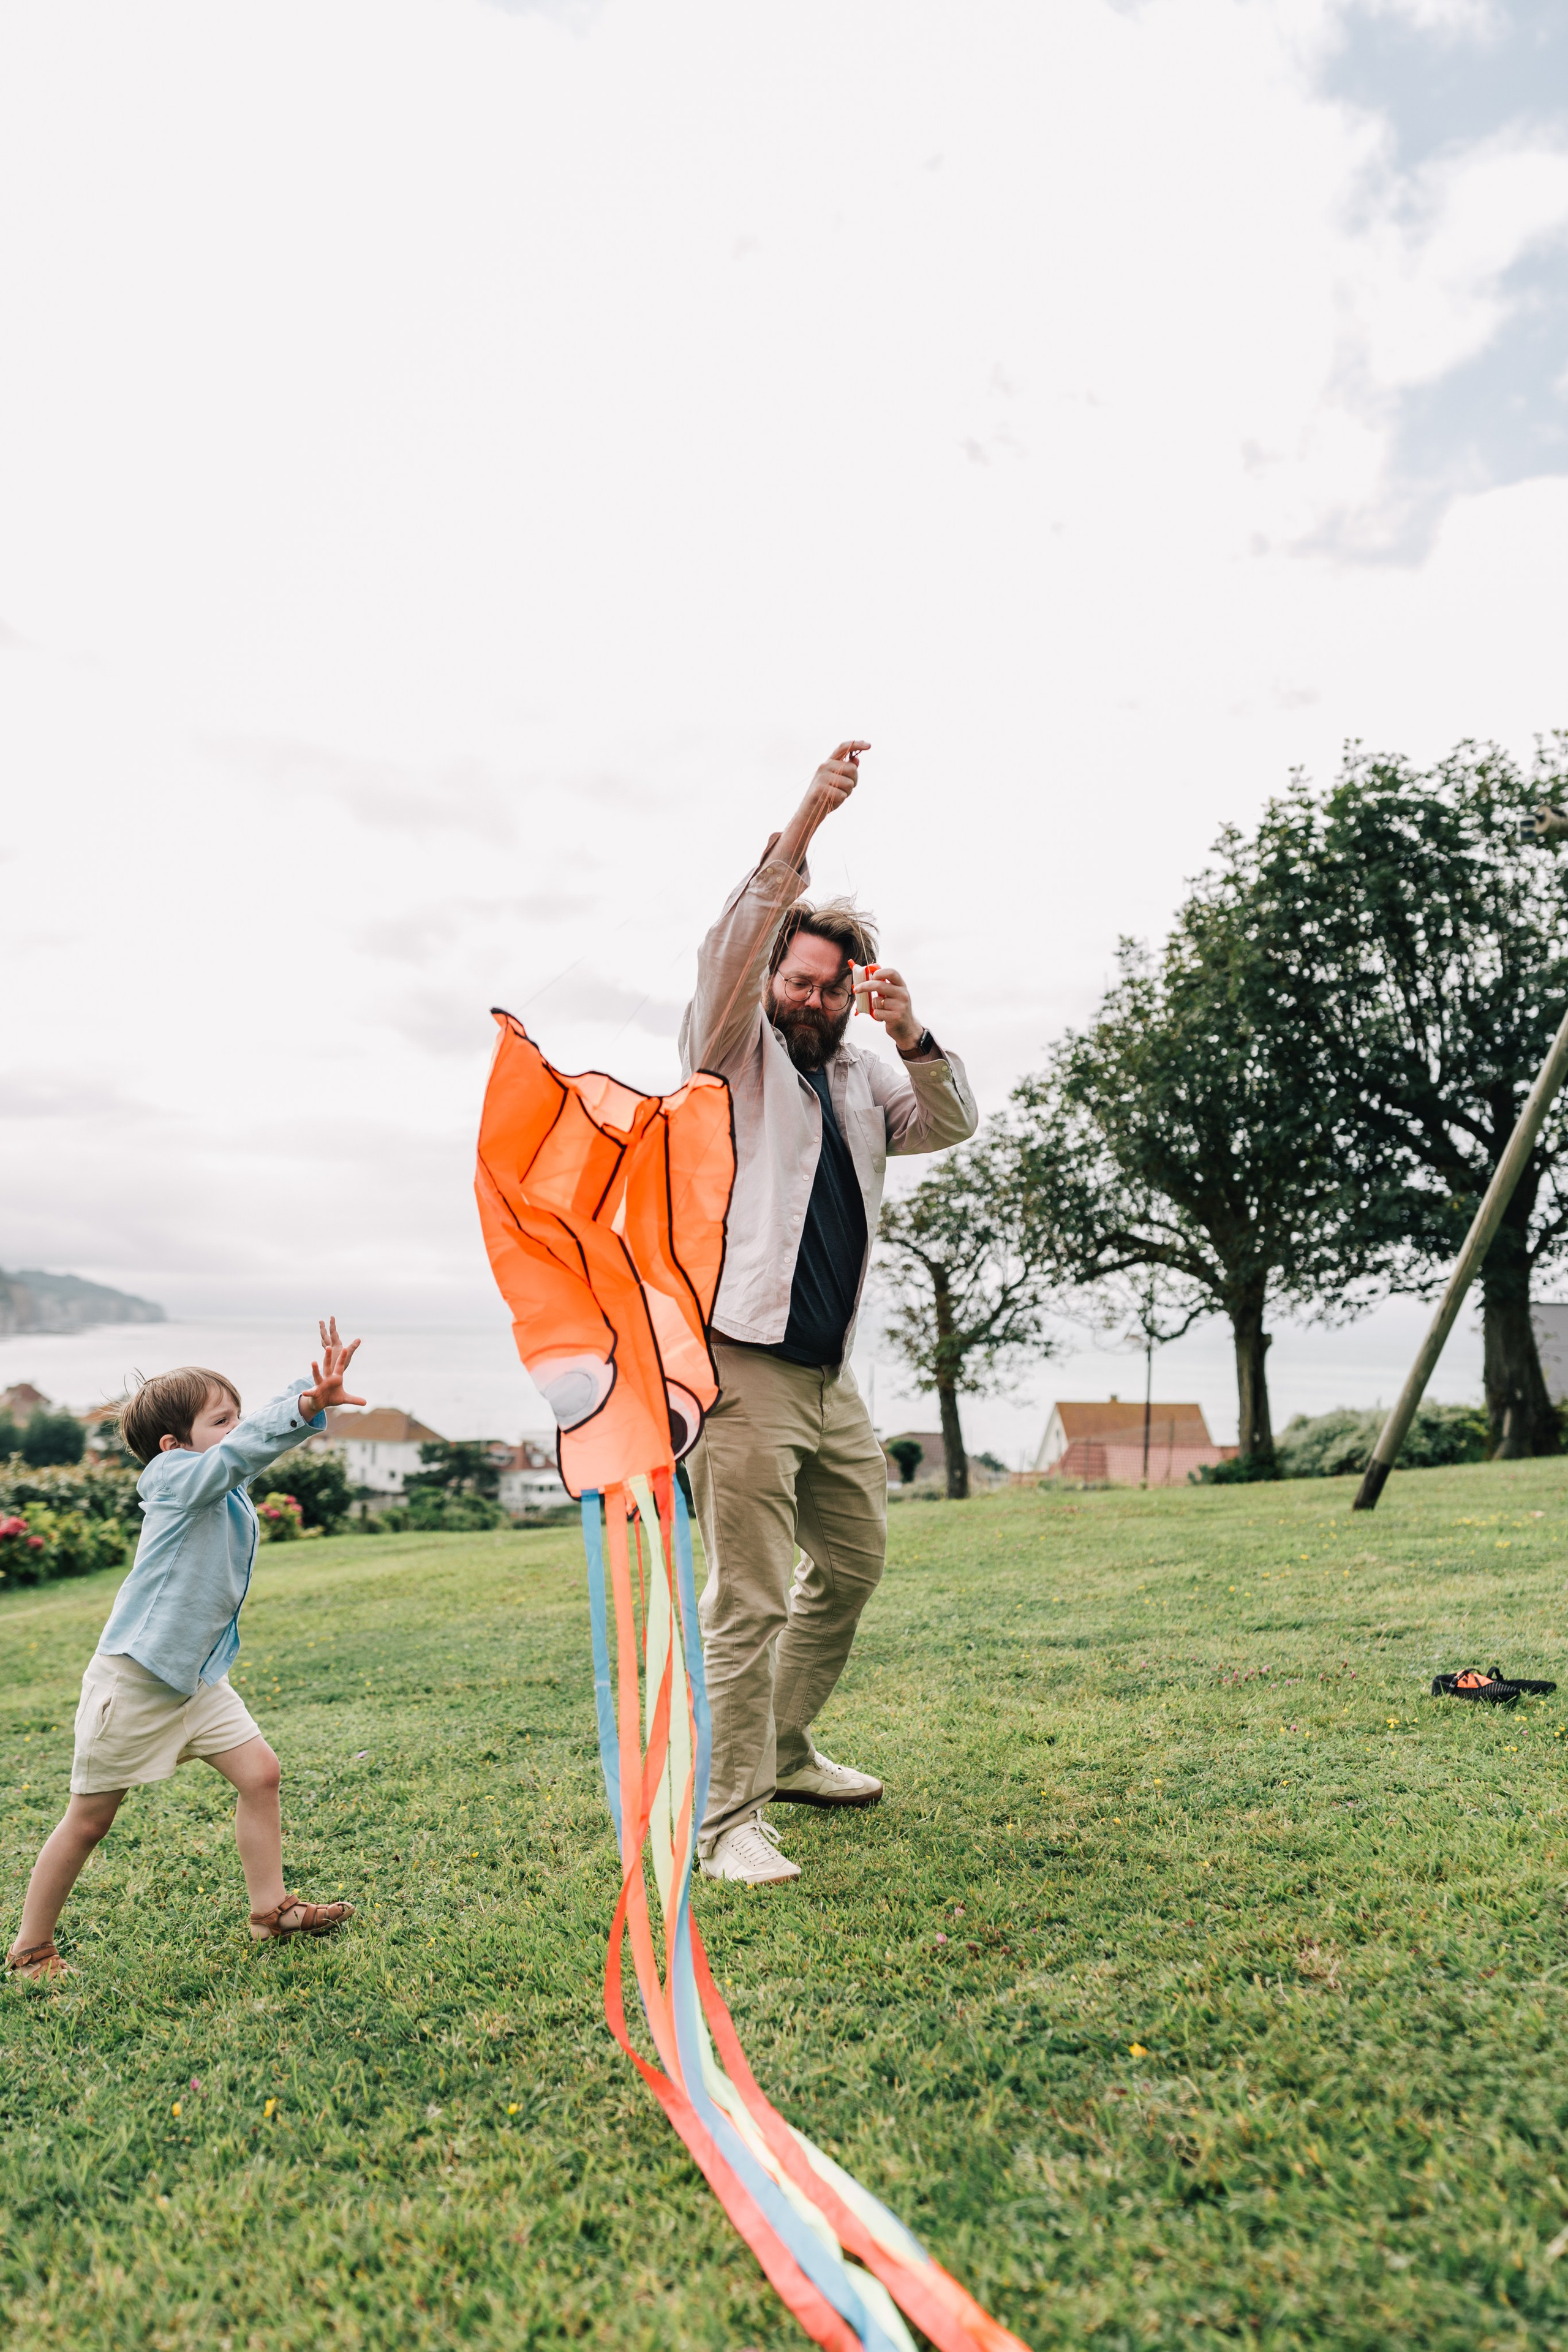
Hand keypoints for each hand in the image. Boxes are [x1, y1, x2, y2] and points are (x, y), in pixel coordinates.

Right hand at [299, 1317, 364, 1418]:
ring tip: (313, 1362)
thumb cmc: (332, 1397)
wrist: (321, 1403)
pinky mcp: (314, 1392)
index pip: (340, 1366)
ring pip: (318, 1376)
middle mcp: (327, 1378)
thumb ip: (354, 1399)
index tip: (346, 1348)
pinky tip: (304, 1392)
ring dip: (315, 1369)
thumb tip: (365, 1402)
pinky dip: (308, 1392)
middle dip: (328, 1357)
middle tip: (328, 1347)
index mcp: (335, 1378)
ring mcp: (320, 1384)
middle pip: (327, 1366)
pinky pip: (311, 1392)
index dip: (343, 1358)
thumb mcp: (344, 1398)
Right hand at [767, 741, 870, 871]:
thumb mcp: (838, 781)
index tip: (869, 746)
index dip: (857, 744)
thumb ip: (846, 771)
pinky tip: (831, 801)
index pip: (843, 748)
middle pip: (852, 769)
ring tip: (836, 796)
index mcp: (829, 763)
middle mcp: (824, 766)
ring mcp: (822, 777)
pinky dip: (840, 801)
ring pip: (849, 783)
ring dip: (847, 793)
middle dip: (854, 781)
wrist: (809, 812)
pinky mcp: (820, 789)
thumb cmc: (826, 796)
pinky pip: (842, 795)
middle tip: (844, 790)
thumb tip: (857, 760)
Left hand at [862, 964, 922, 1051]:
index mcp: (901, 986)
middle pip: (879, 985)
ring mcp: (900, 1006)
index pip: (892, 973)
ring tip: (883, 1009)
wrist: (907, 1028)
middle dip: (865, 986)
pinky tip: (884, 1017)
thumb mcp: (893, 994)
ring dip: (874, 1005)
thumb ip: (882, 985)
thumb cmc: (895, 1008)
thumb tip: (864, 974)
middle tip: (856, 989)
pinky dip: (876, 1015)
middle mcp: (902, 994)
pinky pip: (877, 1012)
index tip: (870, 976)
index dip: (879, 972)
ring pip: (876, 1001)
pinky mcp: (895, 1017)